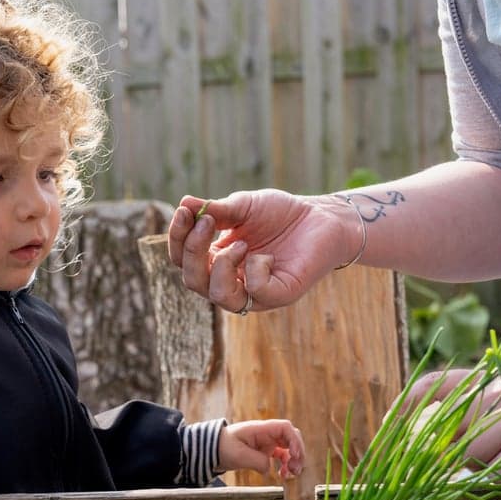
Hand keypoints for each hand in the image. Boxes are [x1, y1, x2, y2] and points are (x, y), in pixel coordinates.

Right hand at [166, 190, 349, 312]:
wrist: (322, 217)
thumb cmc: (281, 214)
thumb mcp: (244, 207)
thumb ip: (215, 210)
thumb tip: (184, 203)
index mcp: (216, 260)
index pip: (182, 259)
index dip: (177, 239)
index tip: (184, 211)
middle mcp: (231, 280)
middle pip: (193, 280)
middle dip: (193, 251)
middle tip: (208, 223)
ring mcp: (254, 292)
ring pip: (218, 296)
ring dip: (221, 266)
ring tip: (241, 243)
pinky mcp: (280, 295)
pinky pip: (256, 293)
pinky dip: (256, 271)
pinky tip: (268, 256)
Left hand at [217, 419, 305, 479]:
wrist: (212, 450)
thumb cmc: (223, 447)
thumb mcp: (239, 456)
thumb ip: (257, 461)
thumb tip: (269, 468)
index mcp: (261, 429)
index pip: (285, 428)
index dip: (294, 440)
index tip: (294, 455)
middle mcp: (267, 434)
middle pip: (292, 438)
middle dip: (298, 452)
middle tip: (296, 468)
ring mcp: (267, 442)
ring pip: (289, 448)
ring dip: (294, 460)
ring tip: (291, 474)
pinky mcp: (265, 451)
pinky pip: (282, 456)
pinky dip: (285, 465)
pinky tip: (282, 475)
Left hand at [411, 369, 500, 485]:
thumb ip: (483, 417)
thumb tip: (444, 444)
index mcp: (492, 385)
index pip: (433, 385)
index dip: (404, 408)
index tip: (388, 431)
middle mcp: (500, 396)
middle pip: (444, 427)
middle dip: (434, 455)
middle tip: (435, 474)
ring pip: (469, 454)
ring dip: (479, 472)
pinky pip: (499, 473)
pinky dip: (499, 484)